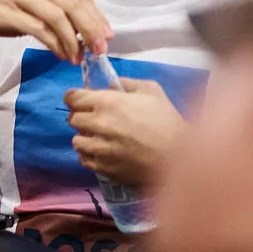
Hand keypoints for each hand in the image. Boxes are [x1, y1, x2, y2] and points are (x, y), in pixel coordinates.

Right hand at [0, 0, 112, 62]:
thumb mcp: (29, 1)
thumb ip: (53, 11)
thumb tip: (83, 33)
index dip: (98, 18)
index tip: (108, 37)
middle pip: (74, 5)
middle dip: (91, 30)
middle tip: (100, 51)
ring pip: (58, 17)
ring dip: (72, 40)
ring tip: (77, 57)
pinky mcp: (5, 10)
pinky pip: (37, 28)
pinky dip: (53, 43)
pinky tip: (60, 54)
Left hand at [63, 78, 185, 187]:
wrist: (180, 158)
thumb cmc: (168, 122)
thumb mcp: (153, 92)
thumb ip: (128, 84)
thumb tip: (110, 86)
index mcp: (107, 103)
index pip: (72, 97)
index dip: (75, 97)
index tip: (82, 101)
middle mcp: (97, 124)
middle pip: (73, 118)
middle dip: (82, 117)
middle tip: (97, 120)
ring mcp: (98, 148)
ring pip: (76, 140)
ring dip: (86, 138)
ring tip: (101, 139)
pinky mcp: (102, 167)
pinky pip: (84, 159)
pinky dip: (91, 156)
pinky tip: (105, 153)